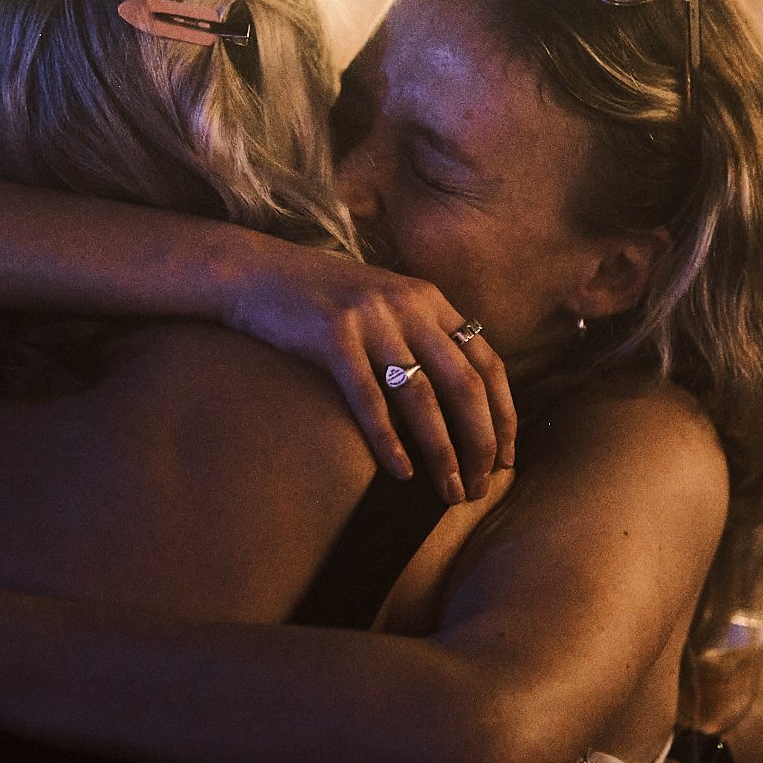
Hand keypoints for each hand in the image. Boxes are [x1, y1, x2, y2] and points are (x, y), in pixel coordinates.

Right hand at [222, 239, 515, 502]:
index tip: (507, 460)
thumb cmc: (322, 302)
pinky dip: (388, 439)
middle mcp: (409, 305)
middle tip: (477, 489)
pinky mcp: (332, 334)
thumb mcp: (385, 306)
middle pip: (464, 385)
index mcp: (430, 300)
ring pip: (422, 397)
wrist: (255, 271)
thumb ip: (421, 339)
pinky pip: (369, 397)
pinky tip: (400, 472)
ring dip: (441, 452)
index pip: (488, 363)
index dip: (504, 415)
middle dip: (480, 444)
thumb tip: (457, 404)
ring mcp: (371, 318)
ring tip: (448, 492)